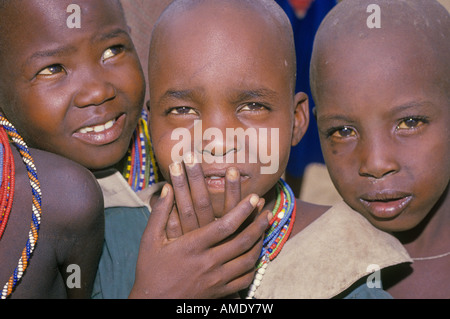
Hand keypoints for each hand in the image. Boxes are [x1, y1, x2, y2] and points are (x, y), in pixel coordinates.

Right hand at [130, 158, 269, 298]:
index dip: (242, 210)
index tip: (254, 197)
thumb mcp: (150, 240)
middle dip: (258, 224)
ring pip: (247, 260)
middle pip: (242, 241)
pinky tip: (256, 255)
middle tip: (267, 211)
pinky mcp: (219, 291)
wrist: (152, 303)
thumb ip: (160, 213)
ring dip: (260, 242)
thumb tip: (167, 188)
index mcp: (192, 247)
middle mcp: (208, 262)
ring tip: (265, 230)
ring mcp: (216, 279)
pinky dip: (254, 266)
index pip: (224, 226)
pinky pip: (244, 279)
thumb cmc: (150, 270)